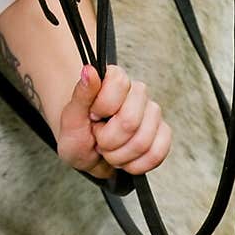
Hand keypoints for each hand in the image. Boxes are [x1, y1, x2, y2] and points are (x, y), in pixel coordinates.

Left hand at [56, 63, 170, 178]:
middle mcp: (137, 92)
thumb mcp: (72, 115)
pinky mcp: (162, 134)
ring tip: (109, 151)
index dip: (103, 106)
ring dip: (120, 155)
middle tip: (98, 139)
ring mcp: (152, 113)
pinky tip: (125, 160)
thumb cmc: (77, 133)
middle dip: (108, 139)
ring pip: (143, 141)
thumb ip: (82, 93)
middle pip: (130, 120)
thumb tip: (89, 70)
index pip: (119, 83)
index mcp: (114, 79)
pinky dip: (136, 165)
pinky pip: (157, 153)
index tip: (92, 115)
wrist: (88, 156)